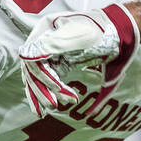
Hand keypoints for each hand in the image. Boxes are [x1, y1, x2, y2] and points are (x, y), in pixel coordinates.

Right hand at [19, 3, 139, 115]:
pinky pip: (49, 79)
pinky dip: (49, 92)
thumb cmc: (99, 30)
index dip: (42, 76)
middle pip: (33, 70)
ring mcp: (51, 52)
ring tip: (48, 110)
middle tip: (53, 105)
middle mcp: (43, 41)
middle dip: (42, 89)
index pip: (33, 59)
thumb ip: (51, 45)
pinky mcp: (60, 62)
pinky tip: (51, 105)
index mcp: (44, 31)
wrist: (117, 31)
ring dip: (42, 94)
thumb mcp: (77, 36)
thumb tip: (23, 54)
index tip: (57, 88)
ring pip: (38, 77)